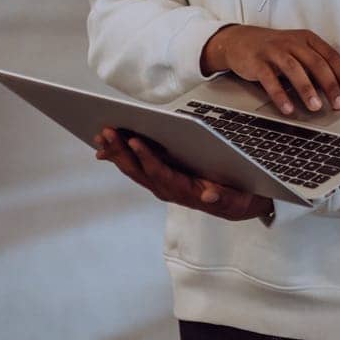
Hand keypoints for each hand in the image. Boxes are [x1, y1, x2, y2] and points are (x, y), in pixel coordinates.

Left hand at [94, 128, 271, 222]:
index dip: (147, 158)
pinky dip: (123, 157)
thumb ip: (222, 198)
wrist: (238, 206)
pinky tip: (110, 149)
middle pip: (139, 171)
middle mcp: (168, 190)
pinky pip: (138, 169)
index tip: (135, 141)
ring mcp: (162, 185)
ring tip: (102, 136)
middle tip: (107, 132)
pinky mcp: (162, 180)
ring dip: (117, 153)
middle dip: (121, 151)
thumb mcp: (236, 199)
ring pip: (134, 170)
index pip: (160, 173)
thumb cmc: (237, 198)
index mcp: (183, 191)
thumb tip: (210, 195)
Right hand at [201, 24, 339, 115]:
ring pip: (295, 70)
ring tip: (316, 107)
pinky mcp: (257, 61)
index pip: (331, 56)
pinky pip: (270, 79)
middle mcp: (293, 42)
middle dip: (330, 85)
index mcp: (308, 39)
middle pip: (316, 63)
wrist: (239, 41)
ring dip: (307, 90)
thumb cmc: (275, 50)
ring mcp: (274, 51)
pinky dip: (280, 95)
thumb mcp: (298, 51)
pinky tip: (288, 108)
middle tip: (338, 103)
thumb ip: (317, 66)